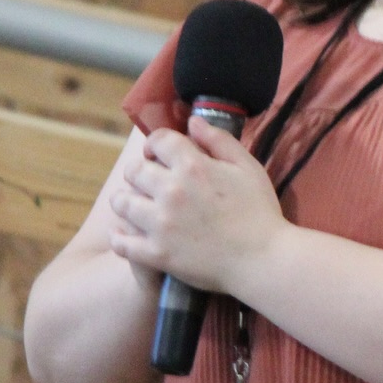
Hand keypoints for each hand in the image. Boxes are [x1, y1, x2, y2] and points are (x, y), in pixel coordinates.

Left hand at [106, 120, 285, 294]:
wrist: (263, 260)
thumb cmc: (260, 212)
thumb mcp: (247, 167)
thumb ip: (219, 140)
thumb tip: (193, 122)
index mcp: (193, 166)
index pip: (157, 140)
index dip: (156, 143)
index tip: (160, 154)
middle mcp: (171, 191)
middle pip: (133, 169)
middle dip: (139, 170)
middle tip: (148, 181)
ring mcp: (160, 224)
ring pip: (121, 202)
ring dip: (126, 200)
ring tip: (135, 205)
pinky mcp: (157, 254)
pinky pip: (121, 242)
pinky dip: (119, 236)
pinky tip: (126, 234)